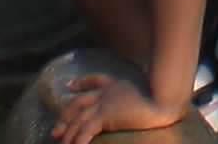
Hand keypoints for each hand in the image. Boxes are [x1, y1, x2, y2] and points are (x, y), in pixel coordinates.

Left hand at [55, 76, 183, 143]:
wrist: (161, 104)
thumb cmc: (160, 101)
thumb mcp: (144, 96)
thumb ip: (134, 99)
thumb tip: (131, 107)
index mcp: (116, 84)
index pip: (94, 80)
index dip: (80, 83)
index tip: (69, 87)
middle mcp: (106, 91)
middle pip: (78, 102)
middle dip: (64, 116)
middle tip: (56, 131)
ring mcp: (104, 103)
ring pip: (78, 120)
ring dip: (68, 134)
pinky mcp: (104, 116)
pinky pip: (85, 131)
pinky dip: (77, 141)